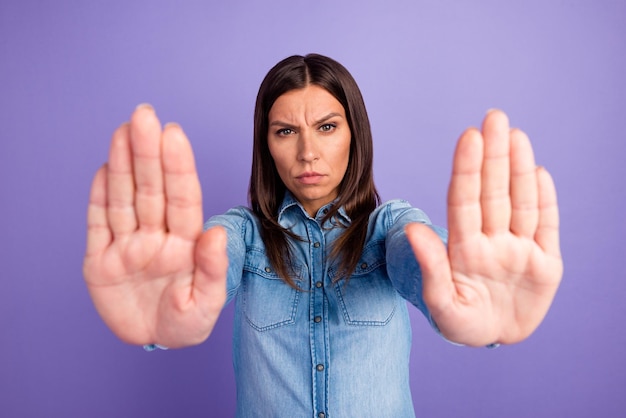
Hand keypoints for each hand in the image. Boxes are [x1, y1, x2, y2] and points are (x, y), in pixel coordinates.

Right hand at [83, 105, 227, 347]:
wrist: (153, 341)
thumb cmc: (186, 322)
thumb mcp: (206, 304)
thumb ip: (214, 269)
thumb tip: (216, 232)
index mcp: (185, 243)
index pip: (182, 198)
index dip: (177, 166)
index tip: (174, 134)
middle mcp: (156, 236)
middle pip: (151, 189)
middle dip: (148, 152)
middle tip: (144, 114)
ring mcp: (127, 245)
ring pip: (124, 198)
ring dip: (123, 165)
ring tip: (123, 131)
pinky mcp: (100, 260)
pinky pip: (98, 224)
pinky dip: (99, 197)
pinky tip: (105, 168)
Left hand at [406, 110, 561, 345]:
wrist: (494, 338)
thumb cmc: (461, 323)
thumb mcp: (443, 304)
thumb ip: (431, 267)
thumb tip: (411, 229)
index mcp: (465, 249)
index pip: (465, 200)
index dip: (467, 169)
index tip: (469, 136)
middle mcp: (492, 241)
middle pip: (493, 192)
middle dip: (494, 155)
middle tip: (494, 117)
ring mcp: (519, 249)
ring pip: (521, 202)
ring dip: (519, 169)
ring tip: (515, 135)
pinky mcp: (546, 263)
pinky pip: (547, 227)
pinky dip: (546, 200)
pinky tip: (539, 173)